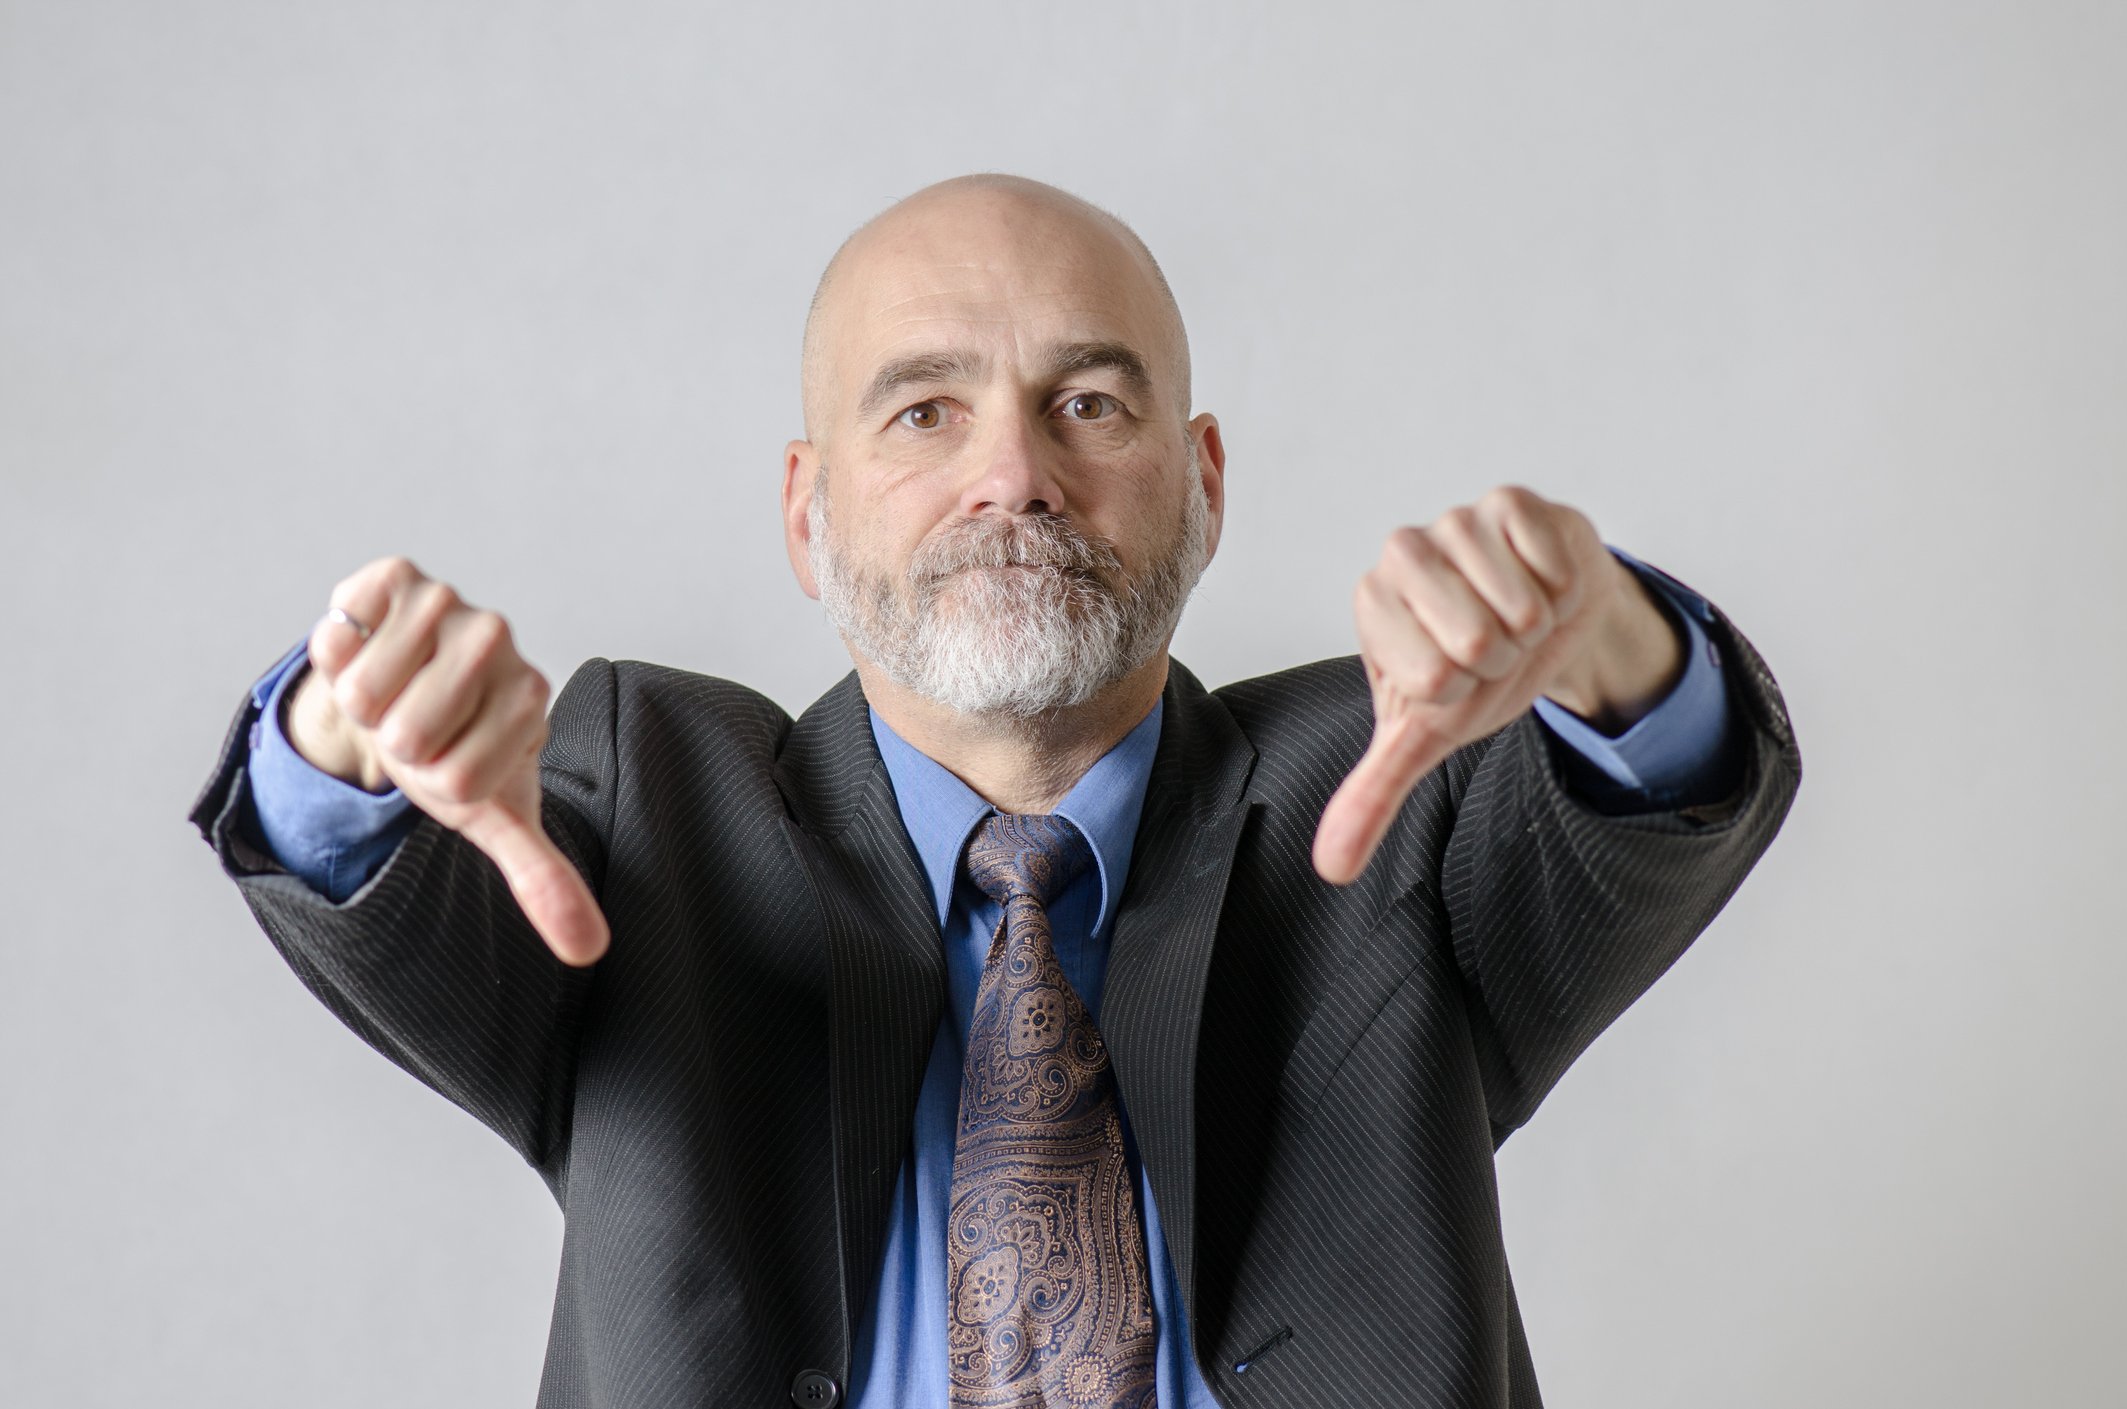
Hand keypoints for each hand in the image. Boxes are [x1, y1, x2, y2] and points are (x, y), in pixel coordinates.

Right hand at [291, 556, 609, 965]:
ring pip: (365, 690)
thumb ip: (542, 878)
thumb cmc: (453, 751)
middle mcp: (499, 643)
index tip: (445, 760)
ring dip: (359, 706)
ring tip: (389, 693)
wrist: (406, 685)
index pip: (455, 778)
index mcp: (528, 701)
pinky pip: (339, 633)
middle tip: (412, 729)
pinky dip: (336, 654)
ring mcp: (450, 603)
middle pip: (408, 734)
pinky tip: (365, 649)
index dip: (431, 782)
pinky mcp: (395, 576)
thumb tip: (590, 949)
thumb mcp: (493, 814)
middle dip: (393, 747)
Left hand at [1312, 486, 1632, 884]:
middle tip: (1495, 646)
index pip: (1431, 676)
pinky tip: (1544, 581)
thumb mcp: (1426, 735)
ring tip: (1520, 616)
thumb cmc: (1476, 672)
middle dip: (1502, 660)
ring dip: (1535, 625)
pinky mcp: (1511, 501)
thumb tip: (1331, 868)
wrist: (1546, 620)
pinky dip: (1562, 588)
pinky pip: (1550, 563)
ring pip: (1518, 606)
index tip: (1457, 676)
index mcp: (1371, 607)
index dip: (1464, 690)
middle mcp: (1401, 554)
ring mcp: (1455, 521)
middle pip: (1475, 641)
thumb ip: (1374, 795)